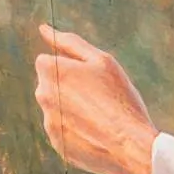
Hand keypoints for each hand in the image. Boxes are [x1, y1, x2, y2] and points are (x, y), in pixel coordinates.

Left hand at [34, 24, 157, 173]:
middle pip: (52, 86)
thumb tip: (43, 29)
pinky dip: (78, 131)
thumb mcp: (101, 60)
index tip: (92, 78)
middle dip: (70, 88)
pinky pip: (65, 131)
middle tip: (100, 97)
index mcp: (50, 71)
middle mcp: (43, 96)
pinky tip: (98, 133)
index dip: (72, 68)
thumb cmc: (119, 97)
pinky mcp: (57, 144)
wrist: (130, 144)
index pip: (48, 61)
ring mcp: (48, 122)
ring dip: (74, 110)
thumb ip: (69, 43)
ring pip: (59, 109)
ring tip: (102, 117)